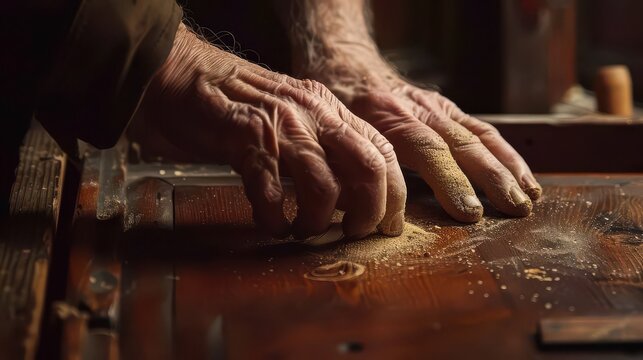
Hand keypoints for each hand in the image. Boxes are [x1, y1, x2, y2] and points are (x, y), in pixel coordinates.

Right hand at [134, 24, 406, 238]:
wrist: (178, 71)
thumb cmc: (232, 101)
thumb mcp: (289, 116)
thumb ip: (319, 145)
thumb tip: (348, 193)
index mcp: (327, 108)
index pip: (382, 150)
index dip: (394, 193)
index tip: (386, 222)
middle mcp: (312, 113)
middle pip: (368, 167)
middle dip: (369, 212)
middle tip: (353, 234)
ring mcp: (279, 125)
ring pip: (324, 184)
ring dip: (319, 220)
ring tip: (304, 231)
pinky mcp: (243, 139)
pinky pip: (271, 190)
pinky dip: (275, 217)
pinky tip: (271, 223)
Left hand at [301, 47, 540, 221]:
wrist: (346, 65)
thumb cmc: (335, 108)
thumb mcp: (331, 134)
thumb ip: (347, 167)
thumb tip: (362, 211)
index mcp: (386, 117)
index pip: (425, 148)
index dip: (450, 181)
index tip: (469, 212)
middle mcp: (417, 109)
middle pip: (461, 143)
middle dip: (492, 178)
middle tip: (513, 209)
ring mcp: (436, 107)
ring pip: (478, 135)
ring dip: (507, 167)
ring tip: (527, 197)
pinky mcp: (447, 108)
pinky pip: (481, 129)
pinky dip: (504, 153)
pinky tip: (521, 175)